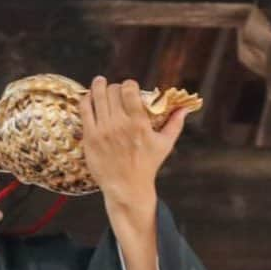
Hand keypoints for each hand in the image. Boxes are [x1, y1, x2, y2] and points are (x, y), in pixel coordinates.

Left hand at [80, 77, 187, 211]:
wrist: (127, 187)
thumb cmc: (147, 165)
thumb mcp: (165, 144)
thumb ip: (175, 124)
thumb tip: (186, 108)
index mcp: (139, 123)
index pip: (129, 90)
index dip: (129, 84)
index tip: (130, 87)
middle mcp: (120, 125)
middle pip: (113, 91)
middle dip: (115, 87)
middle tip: (116, 90)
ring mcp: (103, 130)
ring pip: (97, 97)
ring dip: (98, 86)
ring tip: (100, 82)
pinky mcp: (90, 137)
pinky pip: (85, 110)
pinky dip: (86, 100)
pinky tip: (89, 97)